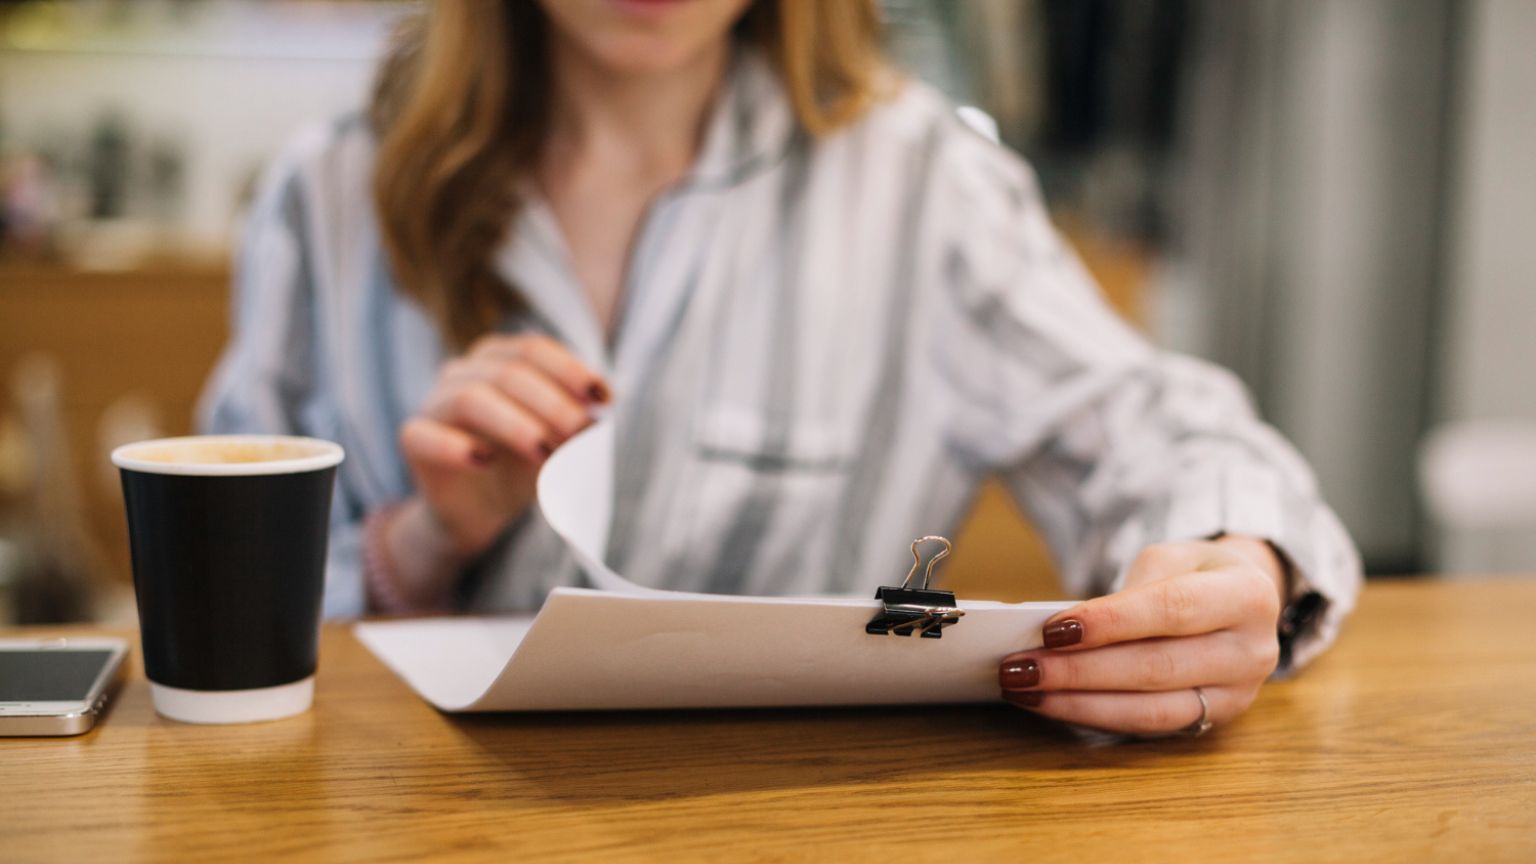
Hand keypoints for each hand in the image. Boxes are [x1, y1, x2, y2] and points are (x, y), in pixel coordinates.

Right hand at [398, 333, 608, 559]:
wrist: (480, 512)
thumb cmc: (522, 467)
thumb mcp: (560, 446)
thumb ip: (577, 428)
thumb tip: (597, 415)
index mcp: (499, 359)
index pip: (533, 350)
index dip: (570, 370)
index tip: (605, 398)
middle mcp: (463, 371)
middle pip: (508, 372)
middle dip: (552, 402)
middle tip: (580, 431)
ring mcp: (434, 402)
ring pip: (470, 398)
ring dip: (515, 424)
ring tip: (545, 452)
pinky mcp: (413, 439)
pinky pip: (426, 435)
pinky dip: (457, 447)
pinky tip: (485, 461)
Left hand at [997, 536, 1286, 735]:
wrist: (1243, 601)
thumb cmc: (1196, 574)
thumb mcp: (1170, 559)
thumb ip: (1125, 592)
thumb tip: (1061, 632)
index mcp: (1247, 596)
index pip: (1171, 611)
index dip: (1110, 623)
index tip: (1053, 629)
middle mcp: (1250, 652)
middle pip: (1155, 668)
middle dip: (1079, 671)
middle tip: (1019, 666)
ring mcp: (1236, 695)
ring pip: (1151, 710)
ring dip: (1078, 704)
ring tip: (1024, 690)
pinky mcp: (1211, 721)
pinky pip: (1148, 727)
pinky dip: (1095, 717)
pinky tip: (1051, 704)